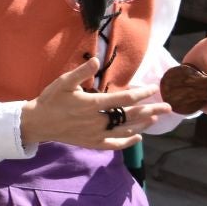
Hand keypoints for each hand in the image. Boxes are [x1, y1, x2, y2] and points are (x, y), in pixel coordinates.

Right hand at [19, 58, 168, 150]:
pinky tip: (139, 137)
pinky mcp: (92, 143)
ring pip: (125, 130)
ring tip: (157, 117)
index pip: (122, 99)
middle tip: (168, 106)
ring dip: (143, 124)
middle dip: (150, 109)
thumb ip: (81, 72)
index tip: (152, 88)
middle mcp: (96, 121)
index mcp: (91, 104)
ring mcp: (95, 134)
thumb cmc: (51, 99)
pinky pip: (114, 145)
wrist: (38, 123)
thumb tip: (98, 60)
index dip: (140, 93)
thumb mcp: (63, 82)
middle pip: (129, 115)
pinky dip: (128, 141)